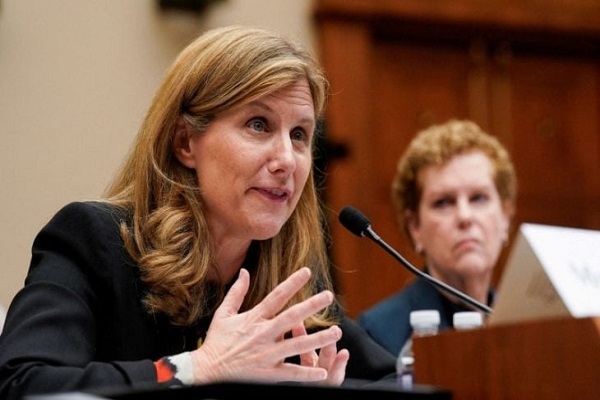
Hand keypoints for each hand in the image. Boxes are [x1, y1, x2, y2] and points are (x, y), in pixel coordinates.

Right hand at [190, 267, 345, 383]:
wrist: (207, 371)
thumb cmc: (216, 342)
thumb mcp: (224, 314)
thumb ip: (237, 292)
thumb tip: (244, 271)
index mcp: (254, 318)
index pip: (277, 296)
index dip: (293, 282)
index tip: (307, 271)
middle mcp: (263, 334)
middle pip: (292, 317)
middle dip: (311, 305)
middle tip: (328, 296)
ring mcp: (267, 354)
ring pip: (297, 344)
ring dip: (318, 338)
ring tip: (336, 332)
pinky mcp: (268, 373)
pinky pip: (291, 372)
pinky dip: (307, 373)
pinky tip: (322, 372)